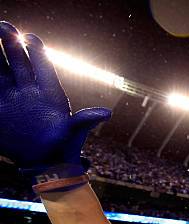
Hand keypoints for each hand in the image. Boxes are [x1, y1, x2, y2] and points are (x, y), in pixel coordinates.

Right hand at [0, 21, 109, 172]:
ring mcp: (13, 98)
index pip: (43, 67)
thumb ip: (85, 120)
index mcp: (51, 93)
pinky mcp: (0, 108)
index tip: (30, 37)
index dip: (37, 52)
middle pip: (20, 62)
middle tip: (4, 25)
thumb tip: (107, 113)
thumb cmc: (64, 147)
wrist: (44, 163)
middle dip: (11, 43)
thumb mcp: (74, 133)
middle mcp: (31, 91)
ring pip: (2, 70)